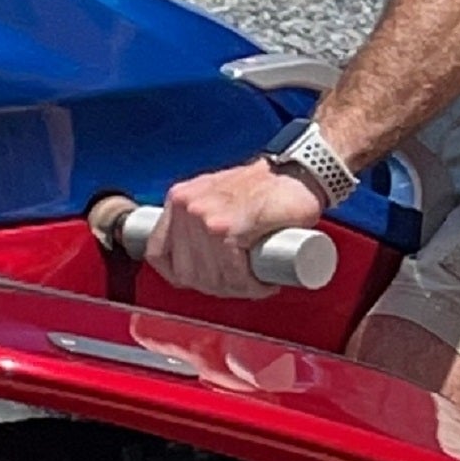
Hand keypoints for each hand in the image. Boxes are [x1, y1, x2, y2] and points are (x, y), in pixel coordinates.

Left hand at [145, 158, 325, 299]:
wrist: (302, 171)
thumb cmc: (269, 185)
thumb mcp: (220, 192)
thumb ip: (202, 213)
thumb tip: (196, 252)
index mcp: (180, 198)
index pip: (157, 252)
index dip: (183, 274)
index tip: (207, 279)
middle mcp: (187, 206)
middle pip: (187, 272)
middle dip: (217, 287)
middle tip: (244, 284)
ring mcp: (205, 218)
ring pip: (210, 277)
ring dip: (237, 289)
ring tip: (258, 284)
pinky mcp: (230, 228)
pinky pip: (232, 271)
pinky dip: (248, 284)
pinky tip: (263, 284)